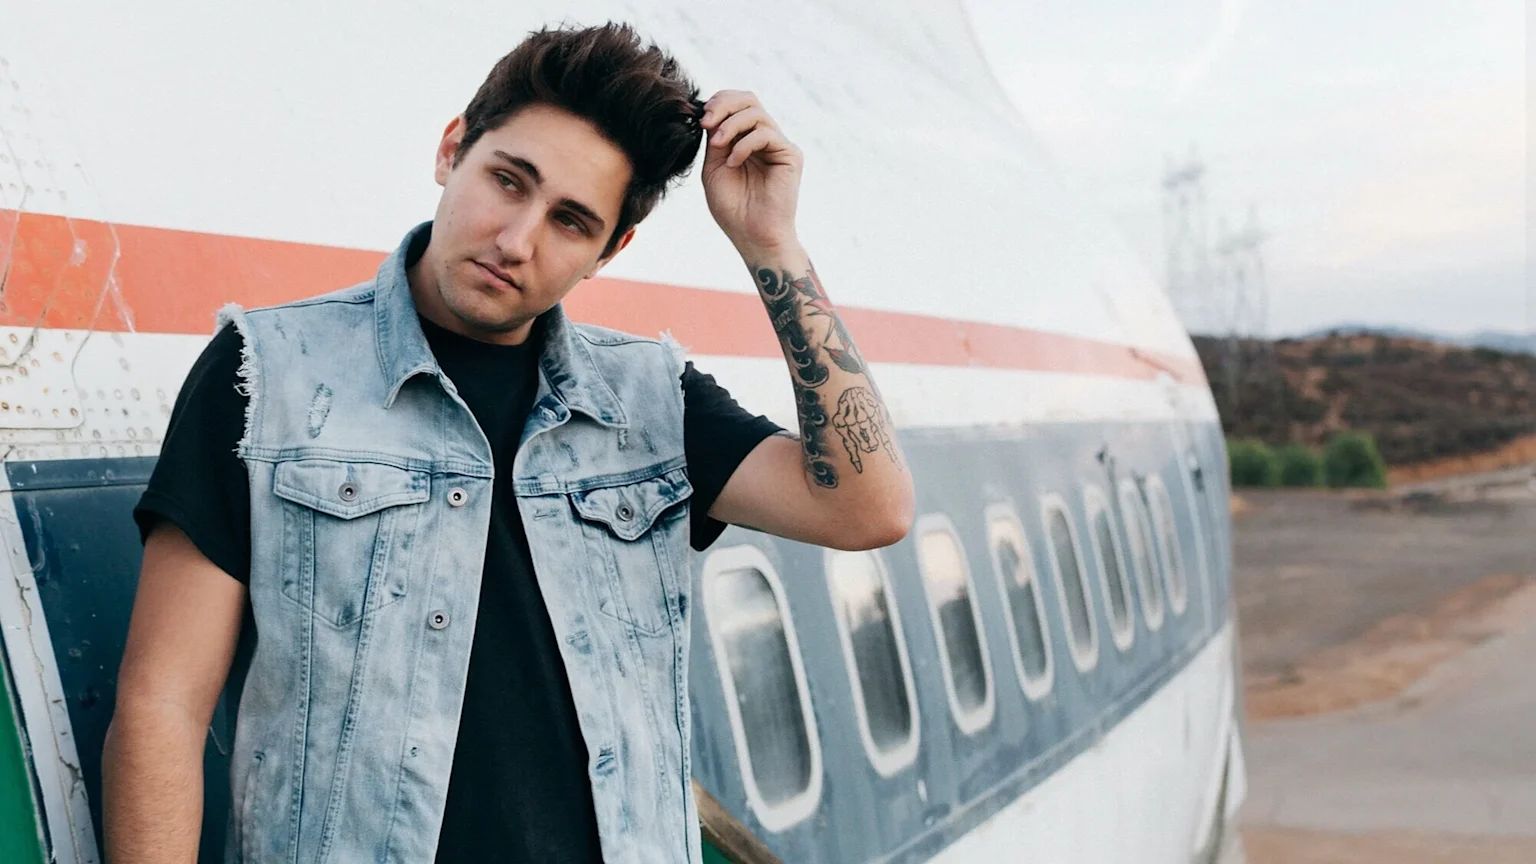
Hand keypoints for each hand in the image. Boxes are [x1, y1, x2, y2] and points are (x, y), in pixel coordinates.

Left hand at [699, 90, 802, 259]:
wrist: (753, 236)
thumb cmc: (733, 209)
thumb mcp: (714, 167)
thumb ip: (714, 139)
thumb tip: (710, 111)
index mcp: (745, 139)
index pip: (735, 104)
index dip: (718, 103)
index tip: (700, 119)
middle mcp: (764, 138)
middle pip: (748, 99)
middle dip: (724, 104)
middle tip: (707, 122)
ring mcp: (778, 145)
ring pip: (756, 112)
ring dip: (731, 125)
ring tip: (719, 146)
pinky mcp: (790, 154)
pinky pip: (766, 133)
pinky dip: (744, 144)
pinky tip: (734, 163)